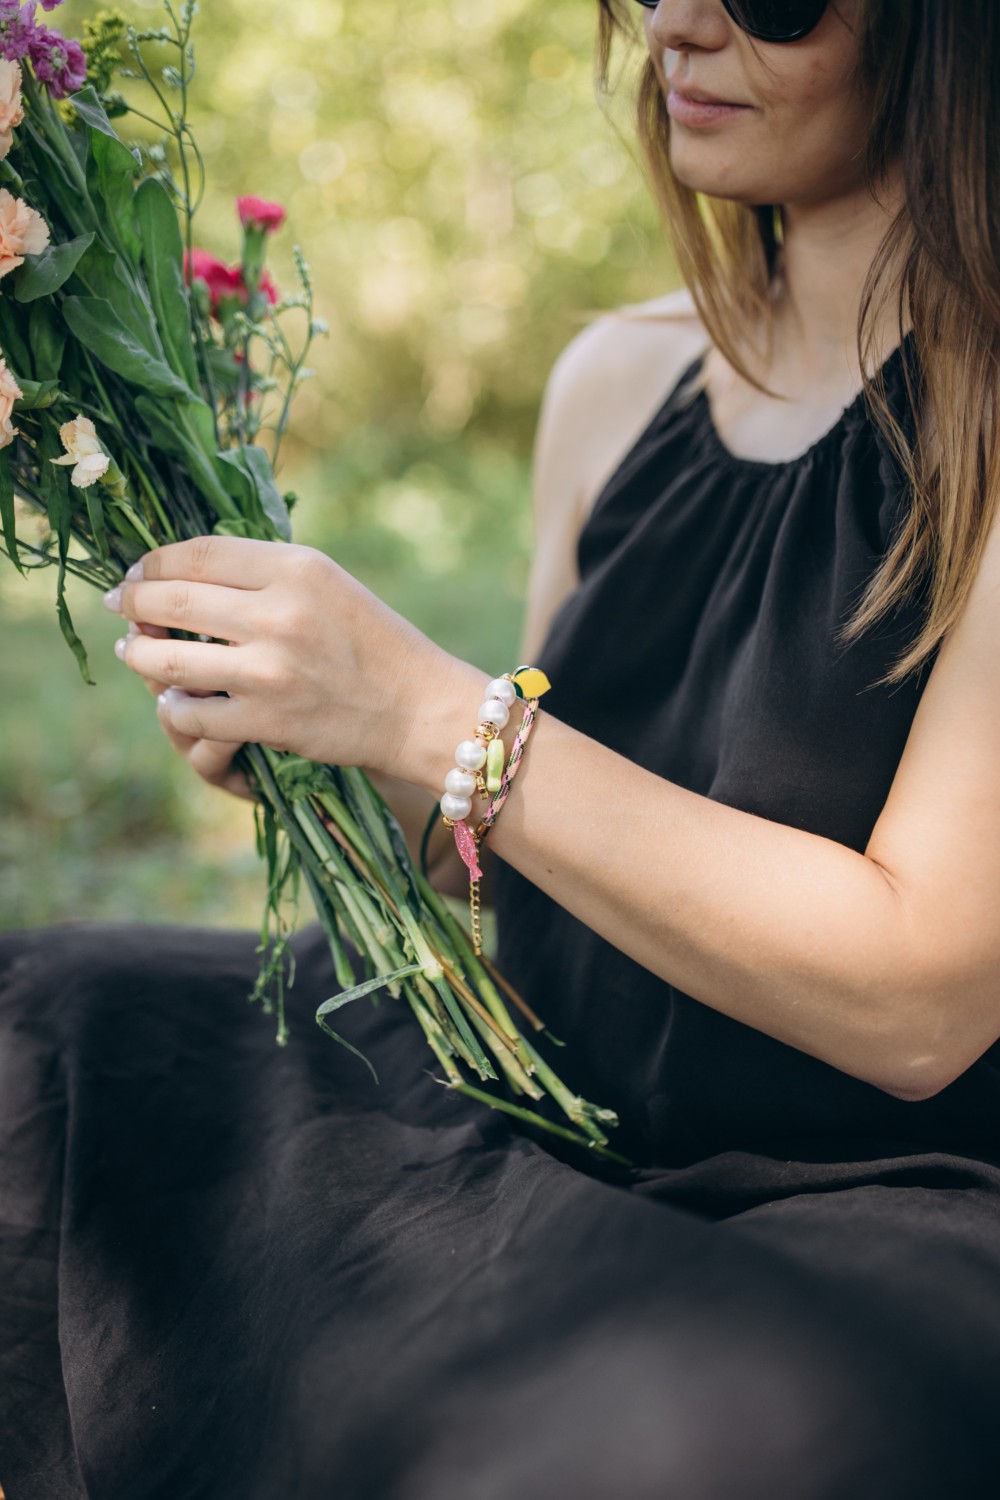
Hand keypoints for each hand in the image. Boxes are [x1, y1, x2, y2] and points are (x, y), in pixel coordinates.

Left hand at [105, 534, 463, 781]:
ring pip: (167, 659)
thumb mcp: (327, 584)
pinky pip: (191, 713)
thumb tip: (181, 573)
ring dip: (140, 656)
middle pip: (170, 598)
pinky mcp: (267, 720)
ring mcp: (269, 670)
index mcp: (295, 567)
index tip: (138, 572)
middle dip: (132, 602)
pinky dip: (174, 709)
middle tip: (121, 607)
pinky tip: (175, 702)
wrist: (417, 708)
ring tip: (136, 653)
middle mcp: (278, 613)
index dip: (152, 562)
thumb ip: (263, 574)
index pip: (196, 552)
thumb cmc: (372, 642)